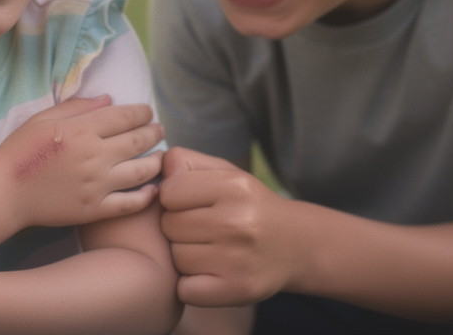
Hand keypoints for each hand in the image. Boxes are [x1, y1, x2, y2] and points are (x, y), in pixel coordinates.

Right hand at [0, 94, 163, 228]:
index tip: (147, 112)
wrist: (4, 193)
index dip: (143, 112)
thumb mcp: (43, 118)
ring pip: (142, 171)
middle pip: (139, 140)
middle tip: (159, 130)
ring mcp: (97, 185)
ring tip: (160, 156)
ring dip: (156, 160)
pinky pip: (130, 203)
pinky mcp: (94, 210)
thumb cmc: (20, 150)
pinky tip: (152, 189)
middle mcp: (94, 156)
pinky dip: (146, 196)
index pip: (126, 116)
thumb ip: (78, 106)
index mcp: (81, 130)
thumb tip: (110, 98)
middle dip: (154, 132)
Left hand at [158, 147, 296, 306]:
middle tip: (201, 229)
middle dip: (178, 228)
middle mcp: (238, 222)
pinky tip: (208, 273)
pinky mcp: (238, 291)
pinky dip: (190, 285)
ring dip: (184, 256)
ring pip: (176, 259)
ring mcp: (238, 259)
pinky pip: (185, 290)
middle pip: (169, 227)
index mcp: (234, 186)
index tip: (190, 204)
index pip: (168, 192)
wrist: (296, 245)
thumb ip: (188, 162)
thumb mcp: (226, 172)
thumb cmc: (248, 205)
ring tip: (208, 250)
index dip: (173, 199)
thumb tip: (156, 169)